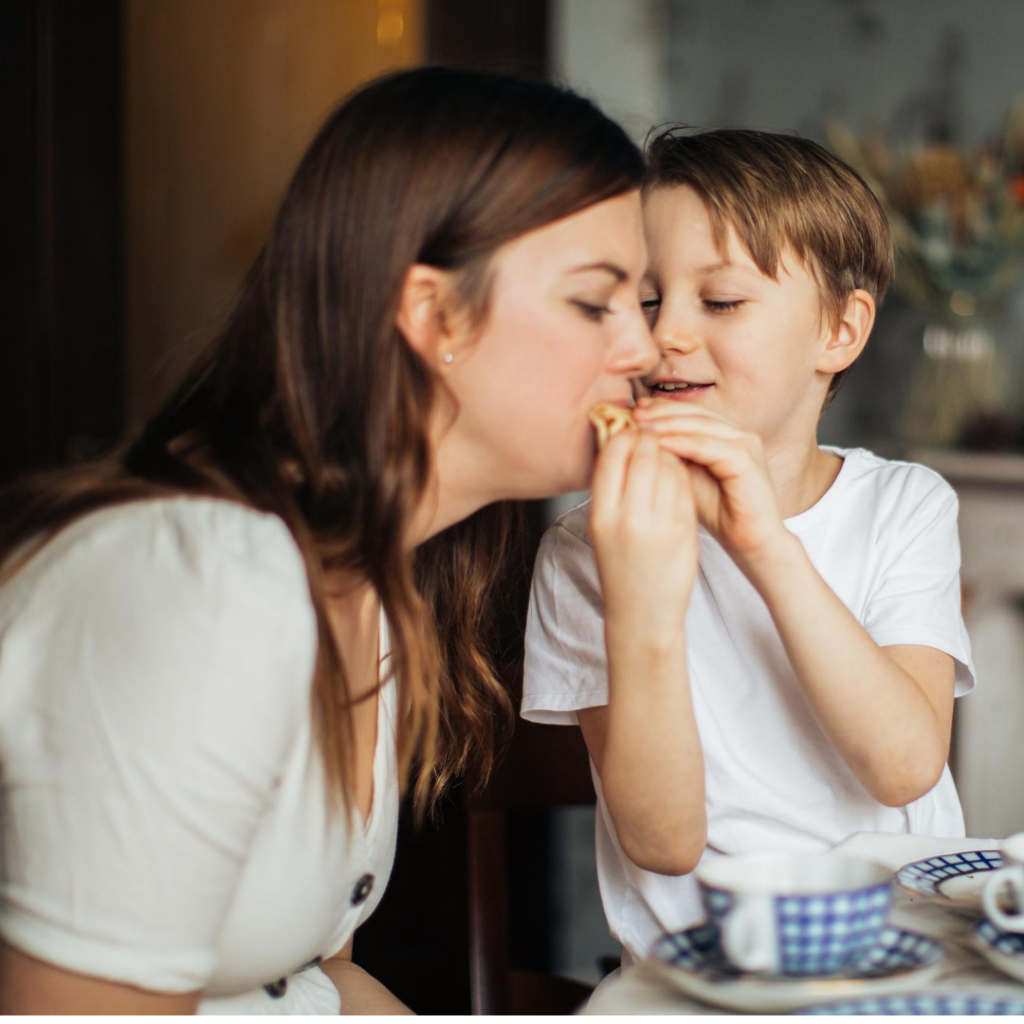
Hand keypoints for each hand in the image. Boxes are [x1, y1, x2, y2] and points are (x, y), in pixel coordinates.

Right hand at [589, 429, 698, 640]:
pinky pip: (686, 485)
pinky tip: (679, 475)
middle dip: (650, 438)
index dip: (624, 435)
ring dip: (669, 453)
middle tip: (653, 434)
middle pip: (643, 454)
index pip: (613, 454)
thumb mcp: (603, 528)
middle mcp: (628, 518)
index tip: (630, 431)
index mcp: (601, 515)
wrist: (643, 612)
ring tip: (665, 455)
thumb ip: (611, 489)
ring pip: (669, 466)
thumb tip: (620, 441)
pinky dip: (683, 472)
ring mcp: (659, 524)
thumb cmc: (621, 566)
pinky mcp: (684, 530)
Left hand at [633, 399, 788, 569]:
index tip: (631, 411)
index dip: (660, 408)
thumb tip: (638, 438)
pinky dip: (683, 443)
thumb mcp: (686, 478)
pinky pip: (709, 446)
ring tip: (640, 427)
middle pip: (694, 412)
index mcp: (725, 434)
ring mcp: (746, 444)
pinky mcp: (747, 461)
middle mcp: (738, 434)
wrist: (749, 541)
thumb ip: (670, 456)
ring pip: (700, 425)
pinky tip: (659, 444)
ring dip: (668, 424)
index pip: (690, 411)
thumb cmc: (718, 513)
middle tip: (632, 415)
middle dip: (661, 412)